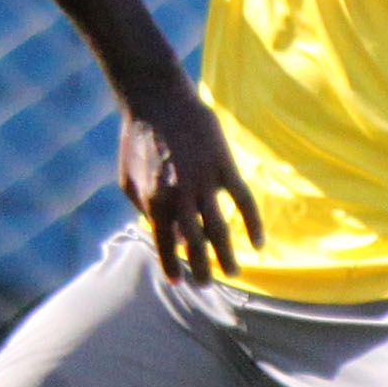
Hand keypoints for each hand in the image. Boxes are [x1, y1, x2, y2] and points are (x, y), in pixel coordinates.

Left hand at [118, 77, 263, 283]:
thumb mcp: (129, 181)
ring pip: (220, 230)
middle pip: (195, 244)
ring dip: (226, 256)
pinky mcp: (224, 167)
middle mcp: (179, 198)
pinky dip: (253, 225)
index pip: (164, 245)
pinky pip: (243, 202)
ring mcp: (204, 183)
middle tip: (207, 285)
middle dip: (202, 269)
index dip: (172, 266)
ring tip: (233, 273)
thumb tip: (166, 235)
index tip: (178, 282)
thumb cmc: (138, 142)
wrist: (156, 101)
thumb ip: (145, 210)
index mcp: (153, 202)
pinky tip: (258, 243)